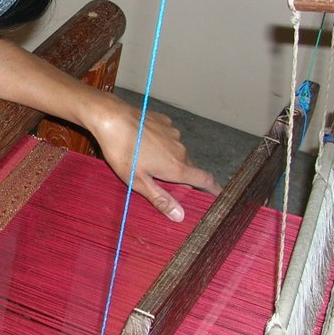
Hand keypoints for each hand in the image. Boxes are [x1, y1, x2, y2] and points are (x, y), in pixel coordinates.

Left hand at [86, 92, 221, 221]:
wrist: (112, 118)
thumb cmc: (122, 151)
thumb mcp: (138, 181)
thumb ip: (160, 198)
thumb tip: (180, 216)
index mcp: (176, 167)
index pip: (205, 180)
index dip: (215, 189)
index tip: (221, 195)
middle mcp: (180, 149)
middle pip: (187, 167)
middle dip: (178, 176)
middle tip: (160, 181)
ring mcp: (173, 133)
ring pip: (176, 152)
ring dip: (167, 158)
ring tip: (144, 160)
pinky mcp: (165, 122)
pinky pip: (167, 137)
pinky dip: (160, 143)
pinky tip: (143, 143)